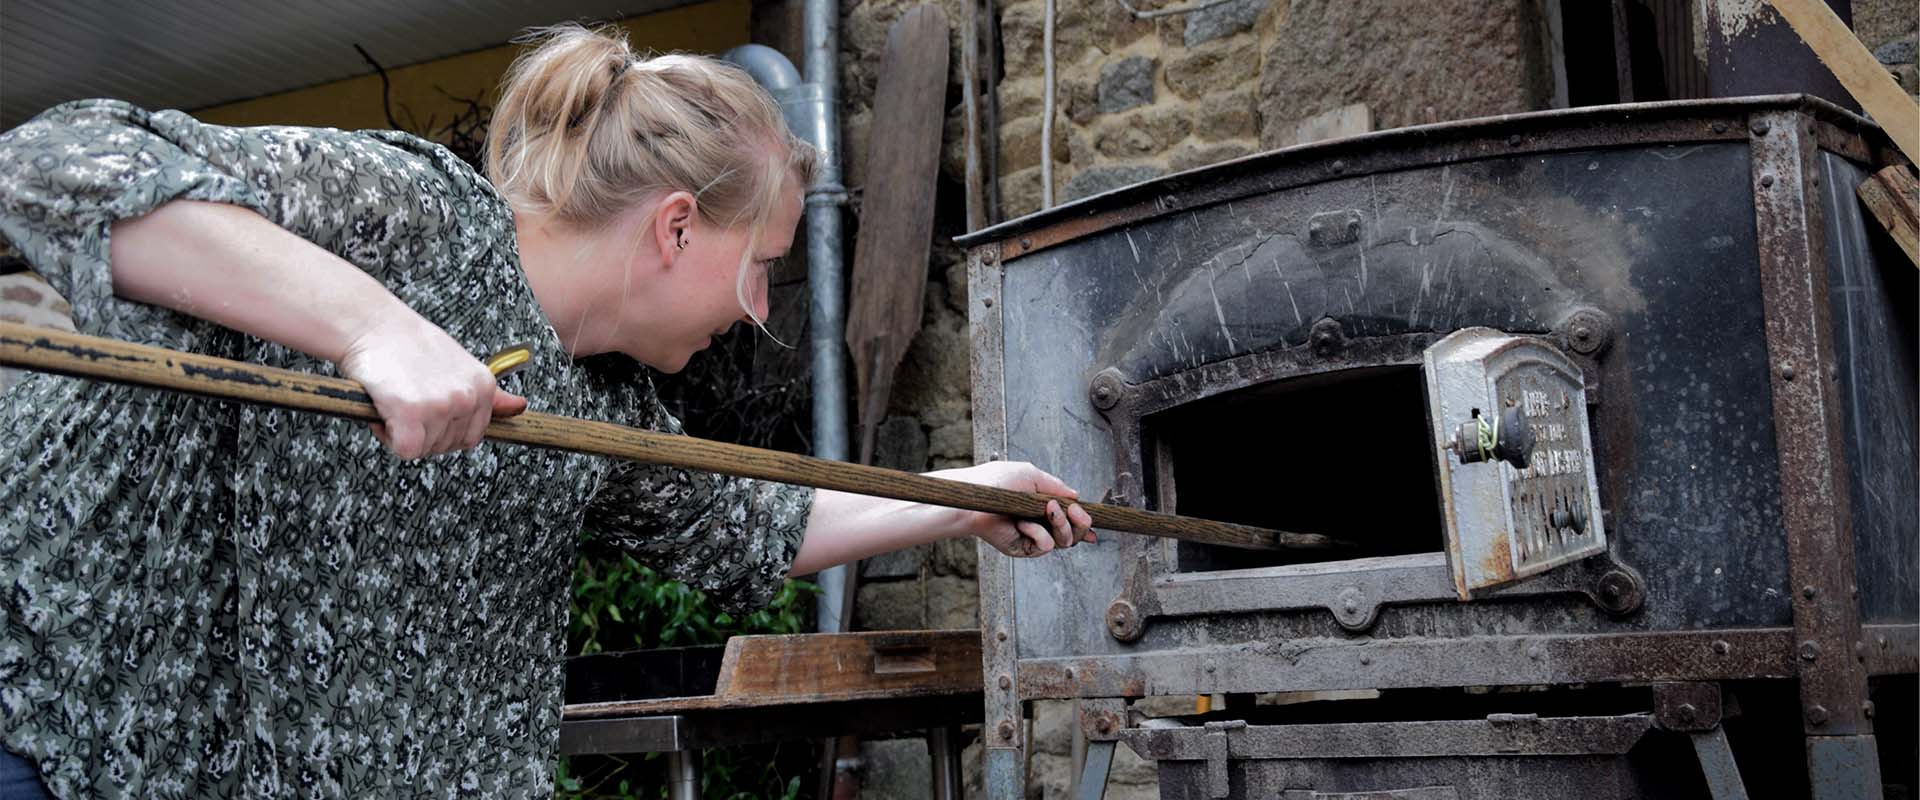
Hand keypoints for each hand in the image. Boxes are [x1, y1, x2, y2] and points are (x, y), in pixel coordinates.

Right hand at [336, 309, 526, 458]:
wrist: (373, 324)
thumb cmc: (409, 344)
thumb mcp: (460, 365)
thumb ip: (490, 394)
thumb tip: (520, 407)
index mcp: (483, 386)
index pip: (472, 435)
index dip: (443, 428)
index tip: (427, 407)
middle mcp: (468, 397)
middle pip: (448, 445)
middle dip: (423, 432)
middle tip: (406, 399)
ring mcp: (442, 406)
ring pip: (425, 448)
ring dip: (404, 432)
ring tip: (396, 398)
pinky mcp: (412, 414)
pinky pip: (406, 449)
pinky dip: (389, 436)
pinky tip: (385, 409)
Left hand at [929, 461, 1095, 557]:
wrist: (974, 496)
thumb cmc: (995, 482)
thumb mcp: (1030, 475)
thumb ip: (1055, 485)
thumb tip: (1075, 495)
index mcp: (1043, 506)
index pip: (1070, 518)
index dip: (1084, 521)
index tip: (1091, 518)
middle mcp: (1040, 523)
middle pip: (1074, 533)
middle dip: (1081, 522)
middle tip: (1075, 511)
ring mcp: (1032, 537)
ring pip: (1065, 541)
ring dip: (1062, 524)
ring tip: (1049, 510)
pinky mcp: (1022, 548)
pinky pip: (1045, 546)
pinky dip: (1038, 533)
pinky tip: (1022, 524)